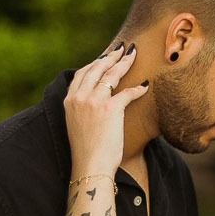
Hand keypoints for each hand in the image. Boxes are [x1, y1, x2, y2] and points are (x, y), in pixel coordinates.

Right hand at [64, 45, 149, 174]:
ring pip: (111, 75)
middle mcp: (80, 97)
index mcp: (69, 100)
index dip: (94, 63)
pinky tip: (145, 86)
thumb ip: (82, 110)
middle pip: (96, 68)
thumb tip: (95, 104)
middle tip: (121, 48)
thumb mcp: (77, 125)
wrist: (89, 166)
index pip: (82, 74)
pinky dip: (138, 88)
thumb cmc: (86, 151)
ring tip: (133, 55)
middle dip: (110, 56)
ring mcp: (94, 102)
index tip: (104, 57)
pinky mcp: (110, 109)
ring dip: (124, 63)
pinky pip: (128, 93)